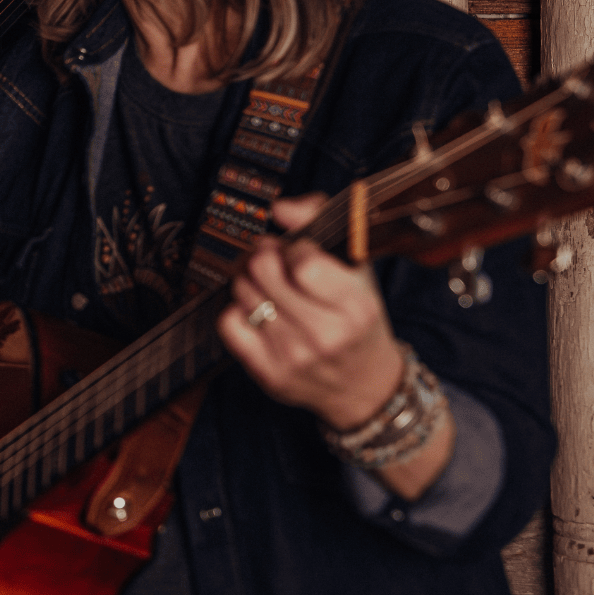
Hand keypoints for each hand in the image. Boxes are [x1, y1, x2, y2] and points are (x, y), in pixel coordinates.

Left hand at [219, 194, 453, 499]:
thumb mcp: (356, 271)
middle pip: (265, 272)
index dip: (293, 247)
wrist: (364, 386)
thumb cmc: (358, 320)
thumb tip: (279, 208)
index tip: (298, 252)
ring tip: (266, 286)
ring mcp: (295, 357)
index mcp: (356, 305)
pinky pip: (229, 324)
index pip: (303, 260)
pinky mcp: (269, 374)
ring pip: (244, 294)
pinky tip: (256, 311)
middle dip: (263, 257)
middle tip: (270, 259)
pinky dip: (236, 310)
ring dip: (249, 281)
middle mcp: (326, 334)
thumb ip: (321, 226)